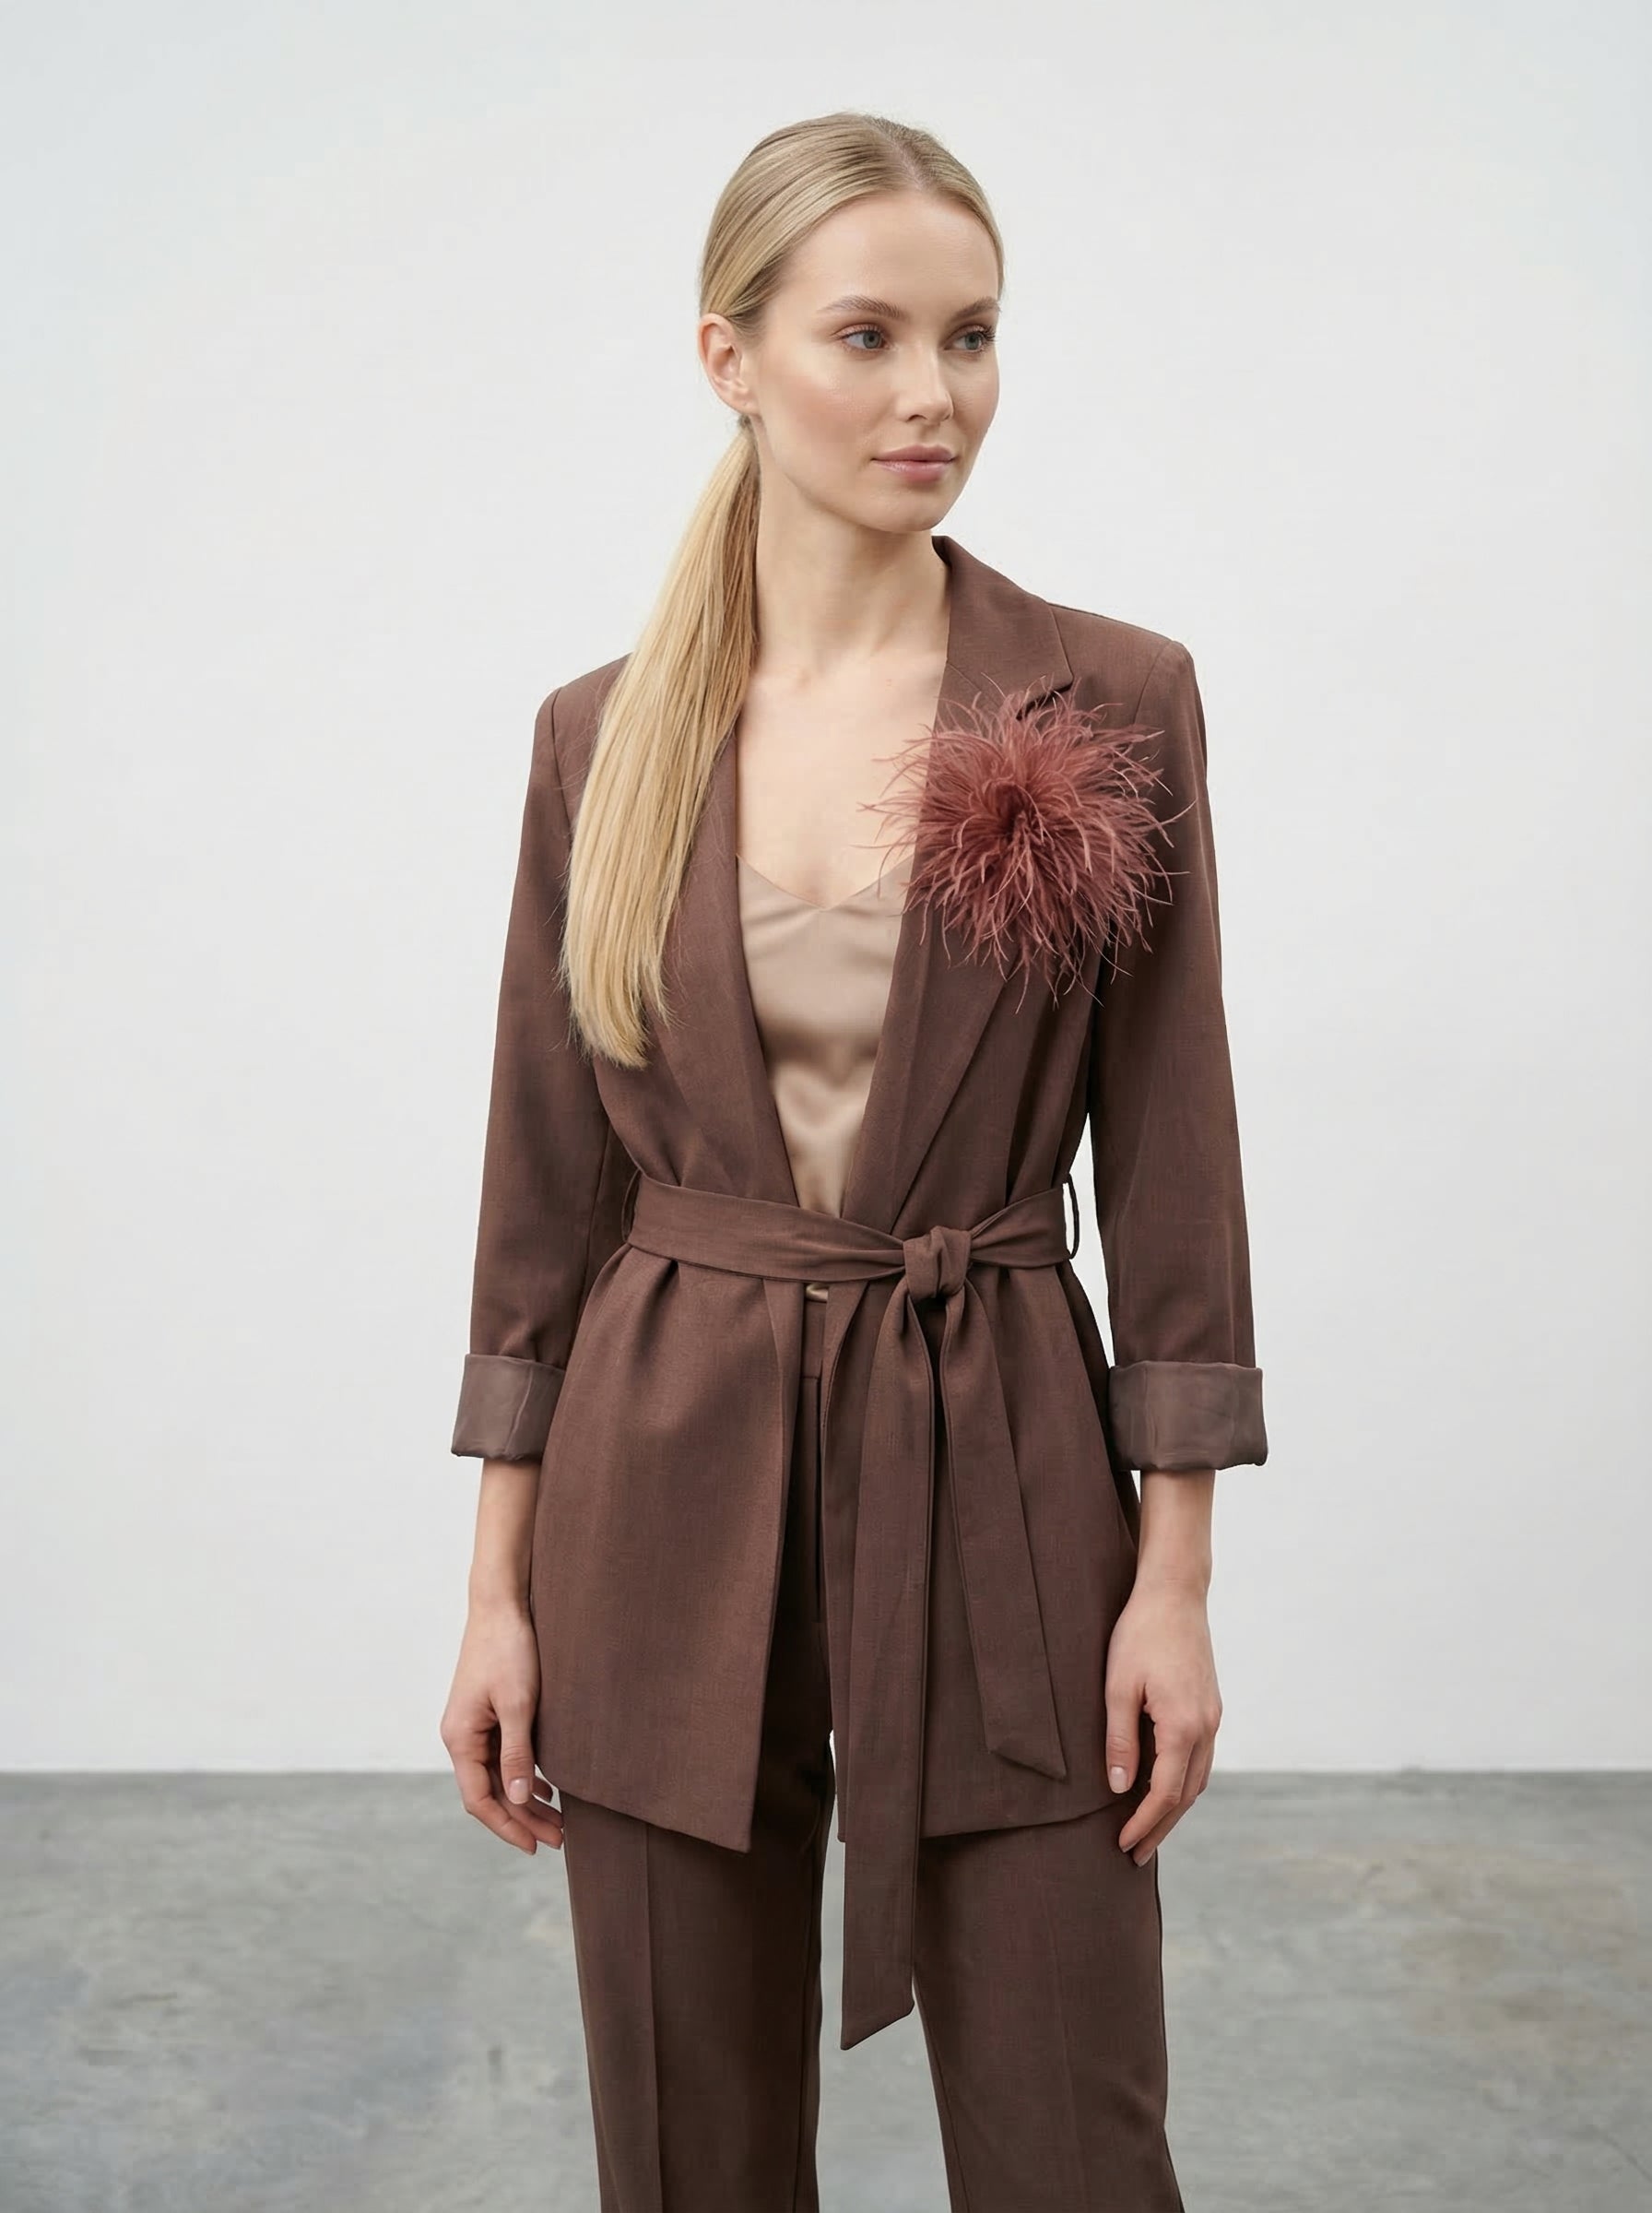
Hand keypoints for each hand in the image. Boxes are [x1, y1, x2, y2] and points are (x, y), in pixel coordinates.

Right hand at [439, 1599, 563, 1853]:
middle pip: (491, 1792)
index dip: (508, 1826)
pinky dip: (524, 1774)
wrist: (502, 1605)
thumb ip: (517, 1753)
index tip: (535, 1846)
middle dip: (523, 1818)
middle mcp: (461, 1736)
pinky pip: (503, 1756)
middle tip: (559, 1840)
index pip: (479, 1799)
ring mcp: (474, 1725)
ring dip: (526, 1799)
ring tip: (559, 1821)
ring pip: (499, 1776)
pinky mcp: (488, 1713)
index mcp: (460, 1738)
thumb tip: (521, 1799)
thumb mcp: (518, 1704)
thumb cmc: (508, 1650)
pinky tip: (547, 1787)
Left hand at [1103, 1577, 1221, 1862]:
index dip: (1144, 1823)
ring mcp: (1213, 1716)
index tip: (1123, 1844)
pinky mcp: (1210, 1706)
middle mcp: (1206, 1727)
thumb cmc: (1140, 1634)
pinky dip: (1183, 1781)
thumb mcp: (1117, 1686)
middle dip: (1161, 1827)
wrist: (1175, 1593)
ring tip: (1148, 1830)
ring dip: (1174, 1807)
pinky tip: (1164, 1787)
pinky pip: (1200, 1757)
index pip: (1166, 1793)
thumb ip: (1120, 1740)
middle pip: (1187, 1795)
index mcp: (1184, 1726)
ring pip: (1198, 1778)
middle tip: (1135, 1855)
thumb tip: (1120, 1789)